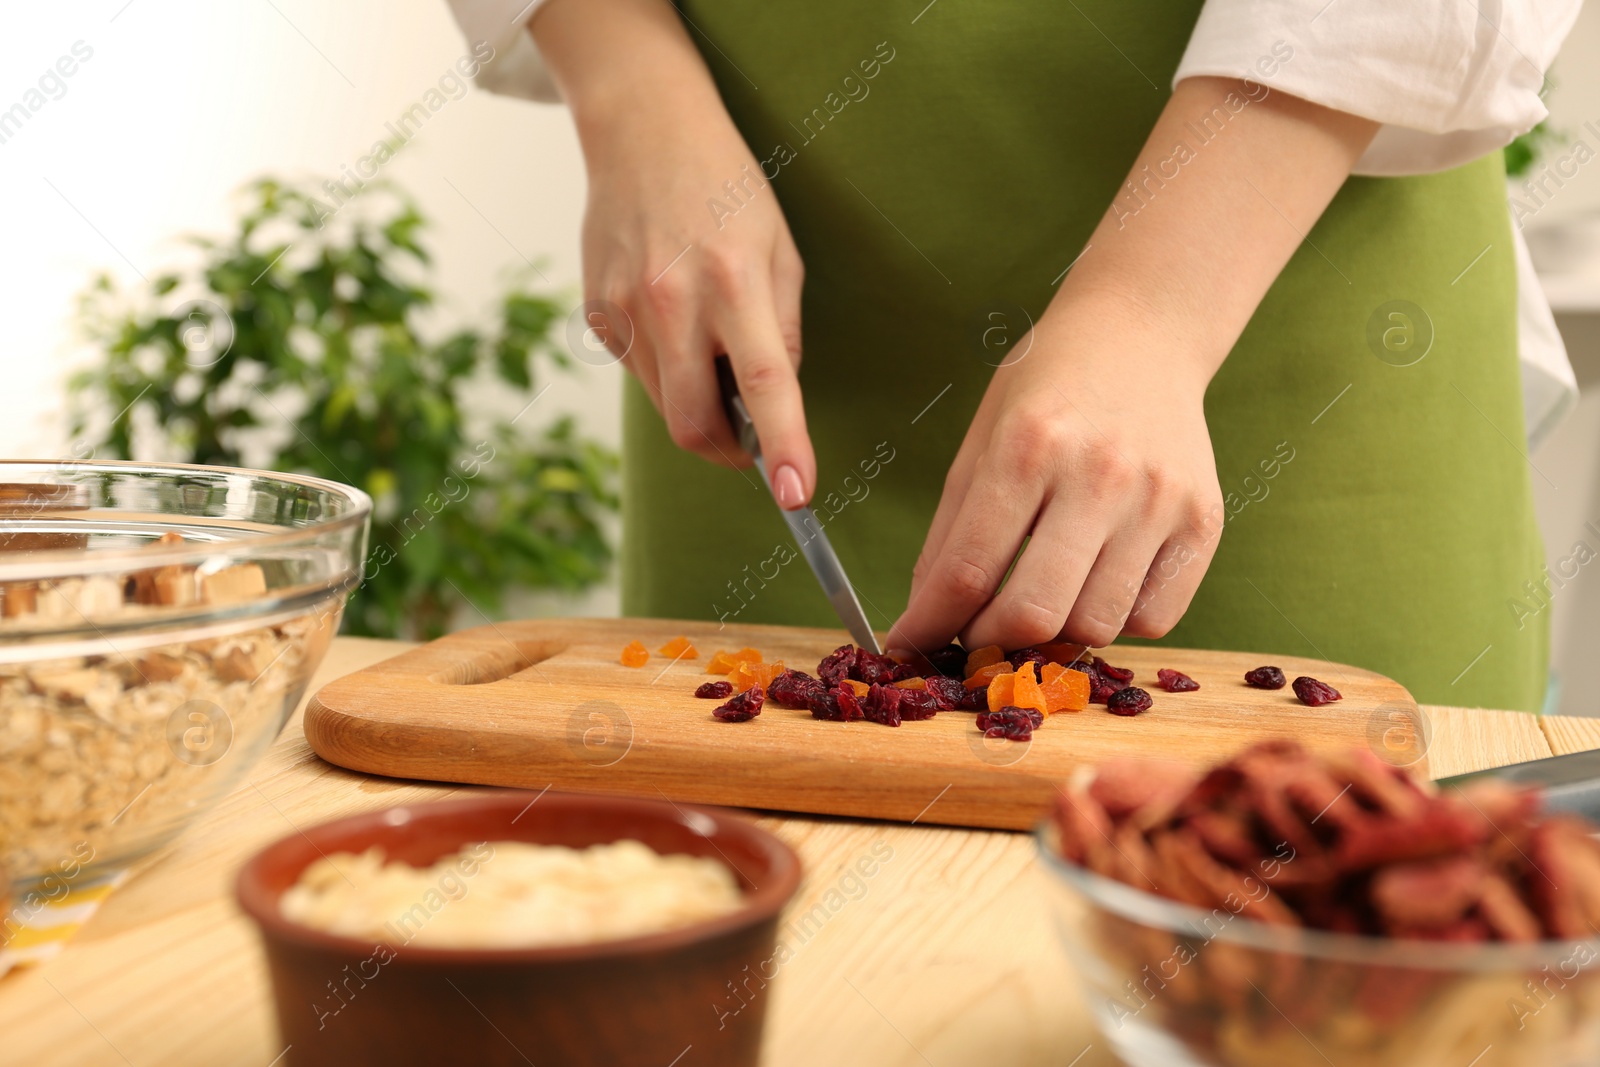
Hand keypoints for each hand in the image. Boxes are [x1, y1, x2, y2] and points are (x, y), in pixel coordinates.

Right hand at [533, 0, 814, 507]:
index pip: (764, 384)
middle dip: (728, 452)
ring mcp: (626, 310)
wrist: (643, 131)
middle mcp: (673, 301)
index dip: (784, 446)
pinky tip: (674, 316)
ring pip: (665, 405)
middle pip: (694, 425)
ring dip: (697, 403)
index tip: (797, 496)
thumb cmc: (726, 188)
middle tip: (750, 440)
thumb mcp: (780, 249)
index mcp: (733, 282)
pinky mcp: (597, 315)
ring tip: (711, 346)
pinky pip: (640, 372)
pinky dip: (667, 367)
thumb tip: (776, 400)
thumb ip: (783, 329)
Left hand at [886, 76, 1375, 653]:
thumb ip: (950, 534)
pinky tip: (1092, 589)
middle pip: (1035, 612)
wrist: (1142, 334)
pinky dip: (1115, 624)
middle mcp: (1099, 474)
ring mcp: (1160, 500)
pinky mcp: (1204, 521)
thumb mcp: (980, 441)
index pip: (969, 570)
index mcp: (1028, 446)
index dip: (930, 624)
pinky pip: (1154, 618)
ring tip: (1036, 606)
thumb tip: (923, 621)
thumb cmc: (1046, 390)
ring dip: (1054, 636)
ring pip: (1096, 625)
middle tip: (973, 638)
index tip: (910, 644)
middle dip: (989, 643)